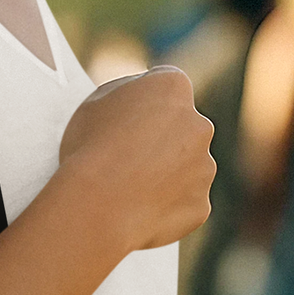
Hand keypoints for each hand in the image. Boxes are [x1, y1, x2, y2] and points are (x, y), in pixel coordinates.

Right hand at [58, 67, 214, 251]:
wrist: (96, 208)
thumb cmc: (89, 151)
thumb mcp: (94, 102)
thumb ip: (126, 93)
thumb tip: (138, 99)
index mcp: (172, 89)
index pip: (166, 85)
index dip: (145, 101)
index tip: (128, 117)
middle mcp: (199, 125)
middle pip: (183, 127)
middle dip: (162, 138)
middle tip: (127, 157)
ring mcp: (204, 168)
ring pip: (188, 167)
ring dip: (167, 173)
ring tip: (129, 188)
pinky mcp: (201, 205)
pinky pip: (185, 202)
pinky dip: (167, 206)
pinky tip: (138, 209)